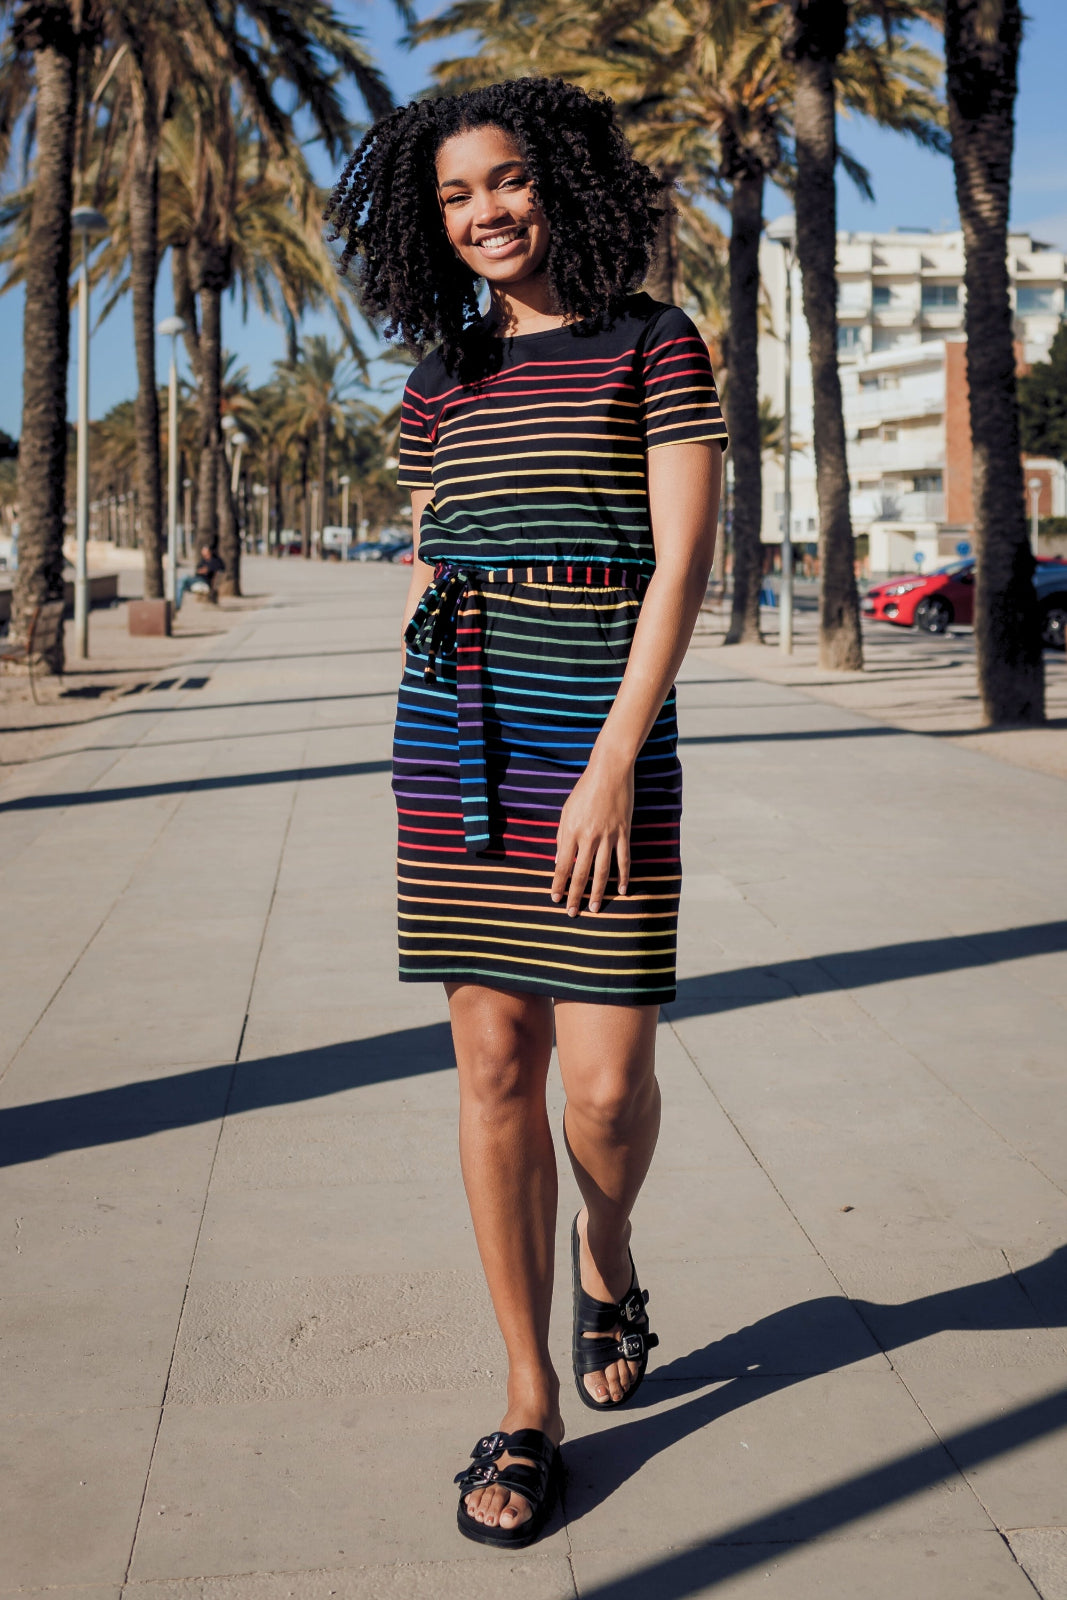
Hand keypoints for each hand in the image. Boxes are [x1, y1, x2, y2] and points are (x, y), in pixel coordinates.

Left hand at [551, 752, 633, 916]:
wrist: (609, 771)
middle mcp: (589, 836)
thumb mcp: (566, 811)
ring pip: (603, 871)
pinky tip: (622, 890)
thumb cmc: (584, 790)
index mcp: (571, 831)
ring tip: (594, 908)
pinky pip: (624, 859)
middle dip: (576, 895)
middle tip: (572, 913)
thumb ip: (562, 837)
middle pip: (581, 873)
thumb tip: (560, 862)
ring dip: (598, 892)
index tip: (555, 899)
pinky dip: (623, 876)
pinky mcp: (624, 832)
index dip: (558, 884)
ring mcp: (609, 835)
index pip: (562, 865)